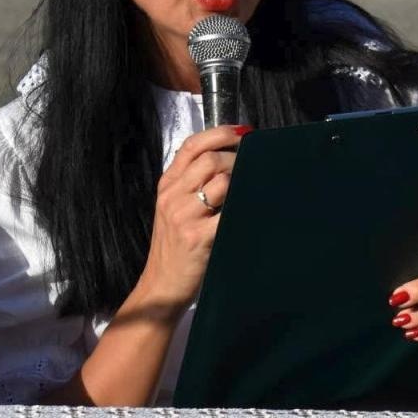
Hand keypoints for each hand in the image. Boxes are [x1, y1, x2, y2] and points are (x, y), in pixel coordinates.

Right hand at [131, 125, 250, 316]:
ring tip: (253, 189)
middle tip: (255, 166)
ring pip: (222, 181)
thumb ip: (190, 185)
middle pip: (210, 159)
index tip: (243, 132)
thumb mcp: (172, 210)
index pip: (191, 146)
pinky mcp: (198, 237)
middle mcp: (172, 196)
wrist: (161, 285)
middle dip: (238, 158)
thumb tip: (227, 160)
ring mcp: (184, 216)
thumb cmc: (174, 247)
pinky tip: (253, 210)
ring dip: (244, 181)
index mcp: (166, 186)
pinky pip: (229, 213)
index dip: (219, 133)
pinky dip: (245, 208)